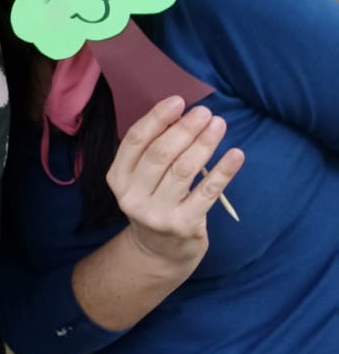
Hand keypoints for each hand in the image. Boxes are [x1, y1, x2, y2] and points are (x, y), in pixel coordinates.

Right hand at [108, 96, 244, 274]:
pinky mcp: (184, 225)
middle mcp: (132, 196)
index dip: (157, 118)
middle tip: (205, 112)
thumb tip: (180, 115)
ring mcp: (157, 213)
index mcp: (118, 177)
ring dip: (204, 143)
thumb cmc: (154, 203)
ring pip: (183, 169)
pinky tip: (236, 154)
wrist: (159, 252)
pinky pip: (207, 192)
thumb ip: (152, 151)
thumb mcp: (141, 180)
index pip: (136, 140)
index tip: (178, 100)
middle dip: (185, 129)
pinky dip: (223, 171)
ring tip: (218, 125)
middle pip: (160, 153)